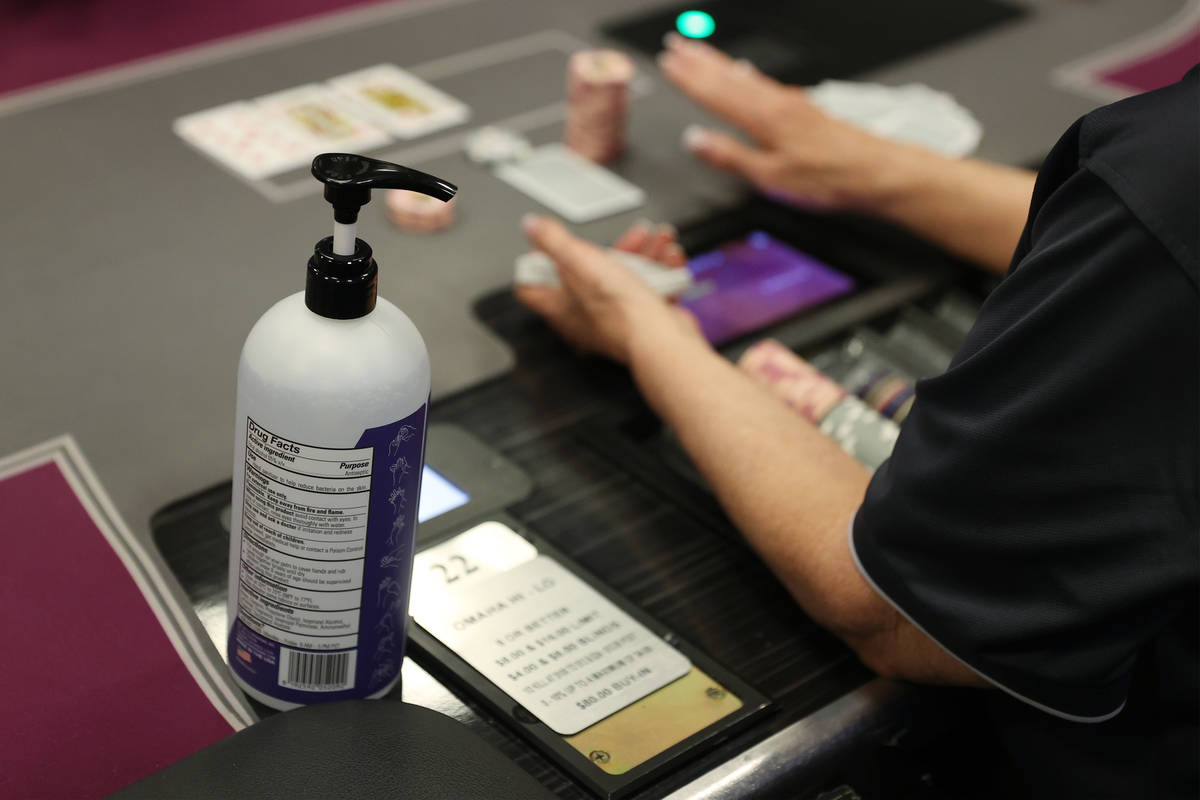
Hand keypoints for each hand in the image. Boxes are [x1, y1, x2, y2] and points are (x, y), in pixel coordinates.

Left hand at [515, 216, 700, 364]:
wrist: (660, 337)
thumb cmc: (620, 309)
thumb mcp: (579, 261)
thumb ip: (553, 240)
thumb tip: (531, 226)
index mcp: (559, 306)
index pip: (531, 288)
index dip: (537, 264)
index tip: (549, 248)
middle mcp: (582, 317)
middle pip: (586, 275)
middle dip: (611, 248)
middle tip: (625, 237)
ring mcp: (612, 319)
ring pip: (622, 277)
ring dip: (643, 253)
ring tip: (656, 239)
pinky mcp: (639, 319)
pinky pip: (647, 289)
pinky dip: (659, 269)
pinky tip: (668, 255)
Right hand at [658, 34, 900, 210]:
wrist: (873, 171)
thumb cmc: (828, 178)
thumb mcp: (770, 177)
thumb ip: (730, 157)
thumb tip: (695, 141)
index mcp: (764, 118)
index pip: (715, 93)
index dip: (688, 78)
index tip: (667, 64)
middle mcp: (776, 103)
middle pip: (727, 76)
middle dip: (698, 60)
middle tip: (674, 44)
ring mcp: (790, 102)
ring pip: (744, 75)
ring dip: (717, 62)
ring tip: (698, 50)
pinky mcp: (801, 108)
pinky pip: (762, 82)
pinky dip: (743, 73)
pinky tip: (743, 72)